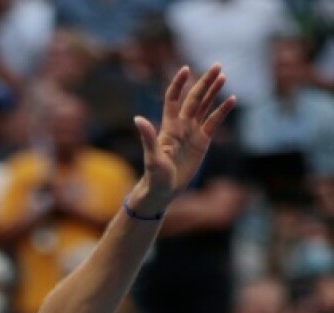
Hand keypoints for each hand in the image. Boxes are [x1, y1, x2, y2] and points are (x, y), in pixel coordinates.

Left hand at [131, 65, 236, 213]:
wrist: (164, 190)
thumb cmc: (154, 175)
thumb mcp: (152, 157)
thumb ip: (147, 137)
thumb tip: (137, 119)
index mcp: (168, 126)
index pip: (173, 99)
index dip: (179, 84)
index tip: (186, 69)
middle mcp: (181, 125)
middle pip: (194, 98)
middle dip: (205, 82)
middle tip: (217, 66)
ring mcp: (192, 132)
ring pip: (204, 106)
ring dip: (213, 92)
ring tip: (223, 76)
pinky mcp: (202, 141)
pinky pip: (214, 122)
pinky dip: (222, 111)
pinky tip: (231, 99)